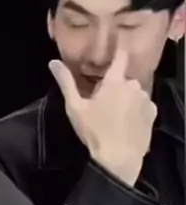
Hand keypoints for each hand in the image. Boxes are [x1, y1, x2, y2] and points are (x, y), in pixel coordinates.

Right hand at [49, 47, 156, 186]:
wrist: (119, 160)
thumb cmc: (95, 131)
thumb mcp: (74, 106)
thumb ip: (65, 81)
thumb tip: (53, 62)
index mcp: (115, 81)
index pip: (120, 57)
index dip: (119, 50)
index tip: (117, 44)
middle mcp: (133, 86)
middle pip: (123, 79)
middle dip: (114, 86)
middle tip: (101, 102)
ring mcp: (145, 100)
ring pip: (132, 92)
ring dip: (125, 98)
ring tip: (113, 115)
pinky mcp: (152, 114)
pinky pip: (142, 105)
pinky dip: (135, 109)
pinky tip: (125, 122)